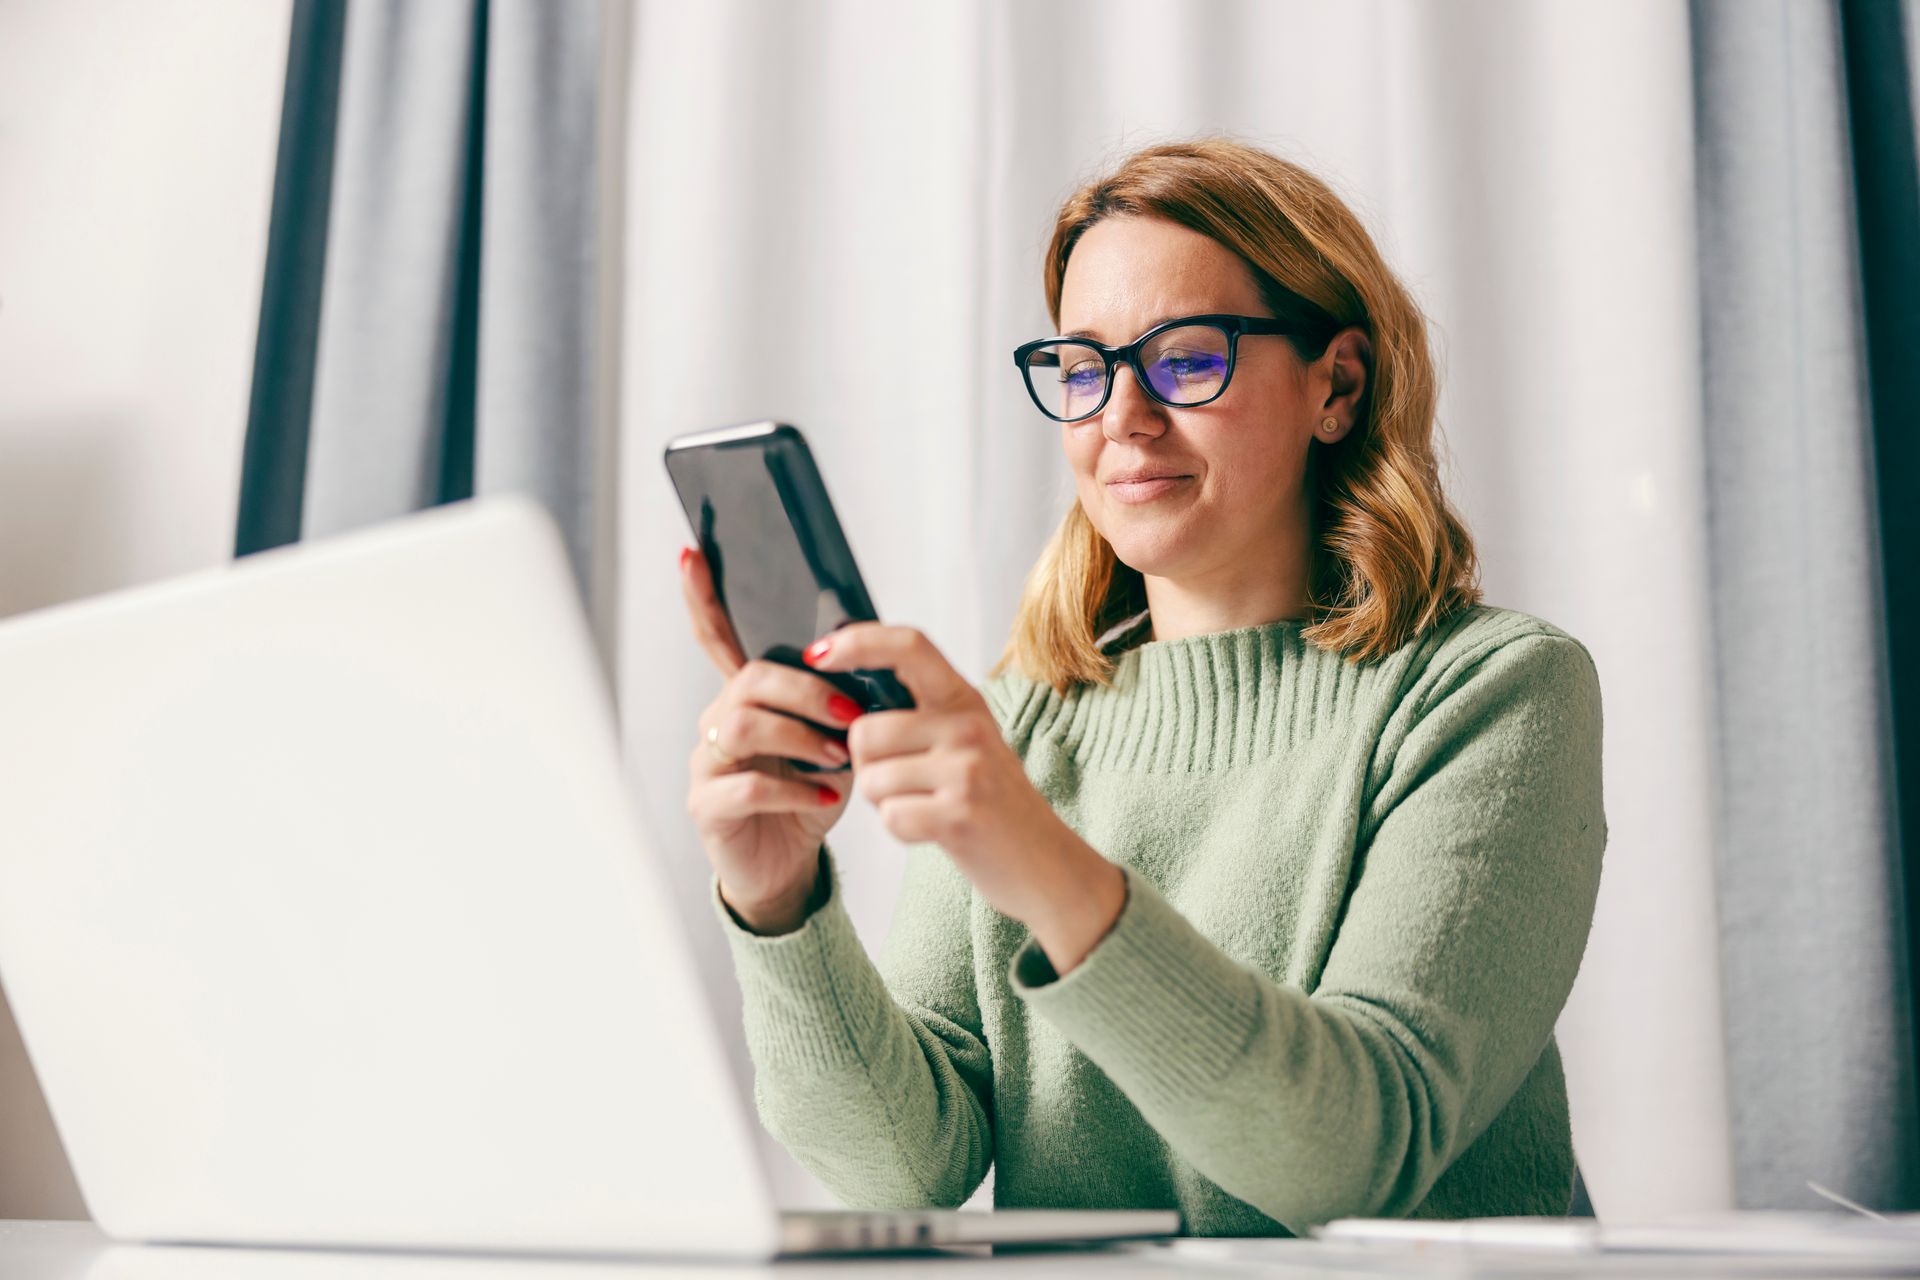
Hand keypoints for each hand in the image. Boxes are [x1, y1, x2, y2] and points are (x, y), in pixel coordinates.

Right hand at [679, 546, 861, 933]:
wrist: (790, 866)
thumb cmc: (811, 795)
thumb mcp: (834, 741)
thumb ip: (840, 701)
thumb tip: (868, 658)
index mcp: (746, 697)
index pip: (717, 638)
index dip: (702, 597)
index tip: (692, 555)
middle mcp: (716, 721)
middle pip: (748, 680)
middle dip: (805, 690)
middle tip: (851, 716)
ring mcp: (706, 763)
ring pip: (741, 725)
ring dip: (800, 736)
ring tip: (841, 757)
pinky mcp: (708, 807)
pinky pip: (746, 786)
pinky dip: (795, 790)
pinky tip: (826, 797)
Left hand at [802, 623, 1125, 971]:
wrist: (1045, 864)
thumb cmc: (991, 803)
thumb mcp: (966, 741)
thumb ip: (920, 713)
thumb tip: (844, 694)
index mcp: (965, 699)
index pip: (908, 645)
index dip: (857, 642)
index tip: (818, 653)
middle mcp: (967, 726)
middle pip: (865, 731)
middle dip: (865, 766)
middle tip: (903, 783)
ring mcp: (966, 770)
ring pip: (871, 779)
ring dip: (884, 803)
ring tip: (925, 806)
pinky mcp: (959, 815)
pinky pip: (890, 817)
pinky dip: (901, 831)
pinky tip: (933, 830)